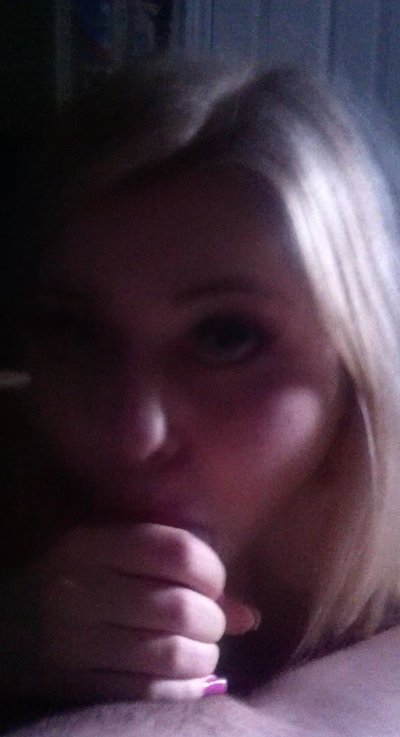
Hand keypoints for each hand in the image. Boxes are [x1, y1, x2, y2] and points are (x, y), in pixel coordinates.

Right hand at [31, 524, 254, 703]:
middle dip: (213, 620)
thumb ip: (174, 570)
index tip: (214, 585)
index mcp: (91, 546)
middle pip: (180, 607)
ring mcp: (76, 644)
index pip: (175, 550)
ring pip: (171, 654)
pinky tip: (188, 679)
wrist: (10, 627)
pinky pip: (153, 693)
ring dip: (204, 657)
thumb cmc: (76, 581)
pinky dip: (185, 689)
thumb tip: (249, 616)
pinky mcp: (79, 687)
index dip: (211, 570)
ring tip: (202, 651)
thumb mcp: (112, 556)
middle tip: (211, 624)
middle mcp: (79, 592)